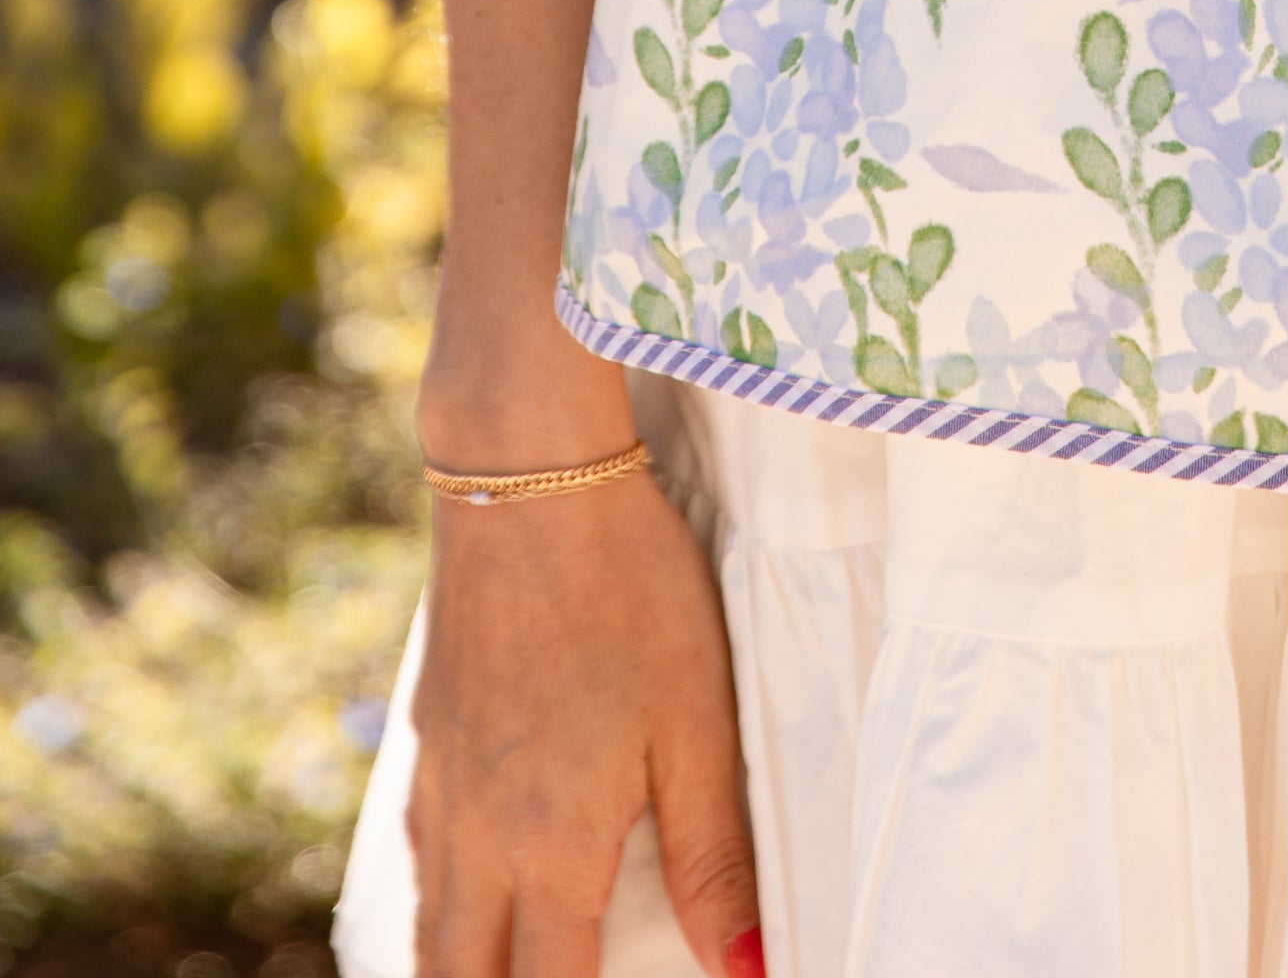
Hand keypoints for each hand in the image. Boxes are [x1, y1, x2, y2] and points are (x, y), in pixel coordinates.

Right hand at [410, 464, 759, 977]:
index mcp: (549, 848)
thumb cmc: (630, 593)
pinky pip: (418, 862)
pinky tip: (469, 889)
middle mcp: (477, 837)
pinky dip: (439, 907)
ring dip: (462, 968)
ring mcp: (440, 788)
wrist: (526, 479)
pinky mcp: (427, 739)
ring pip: (429, 931)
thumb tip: (749, 967)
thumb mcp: (696, 721)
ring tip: (506, 969)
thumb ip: (715, 854)